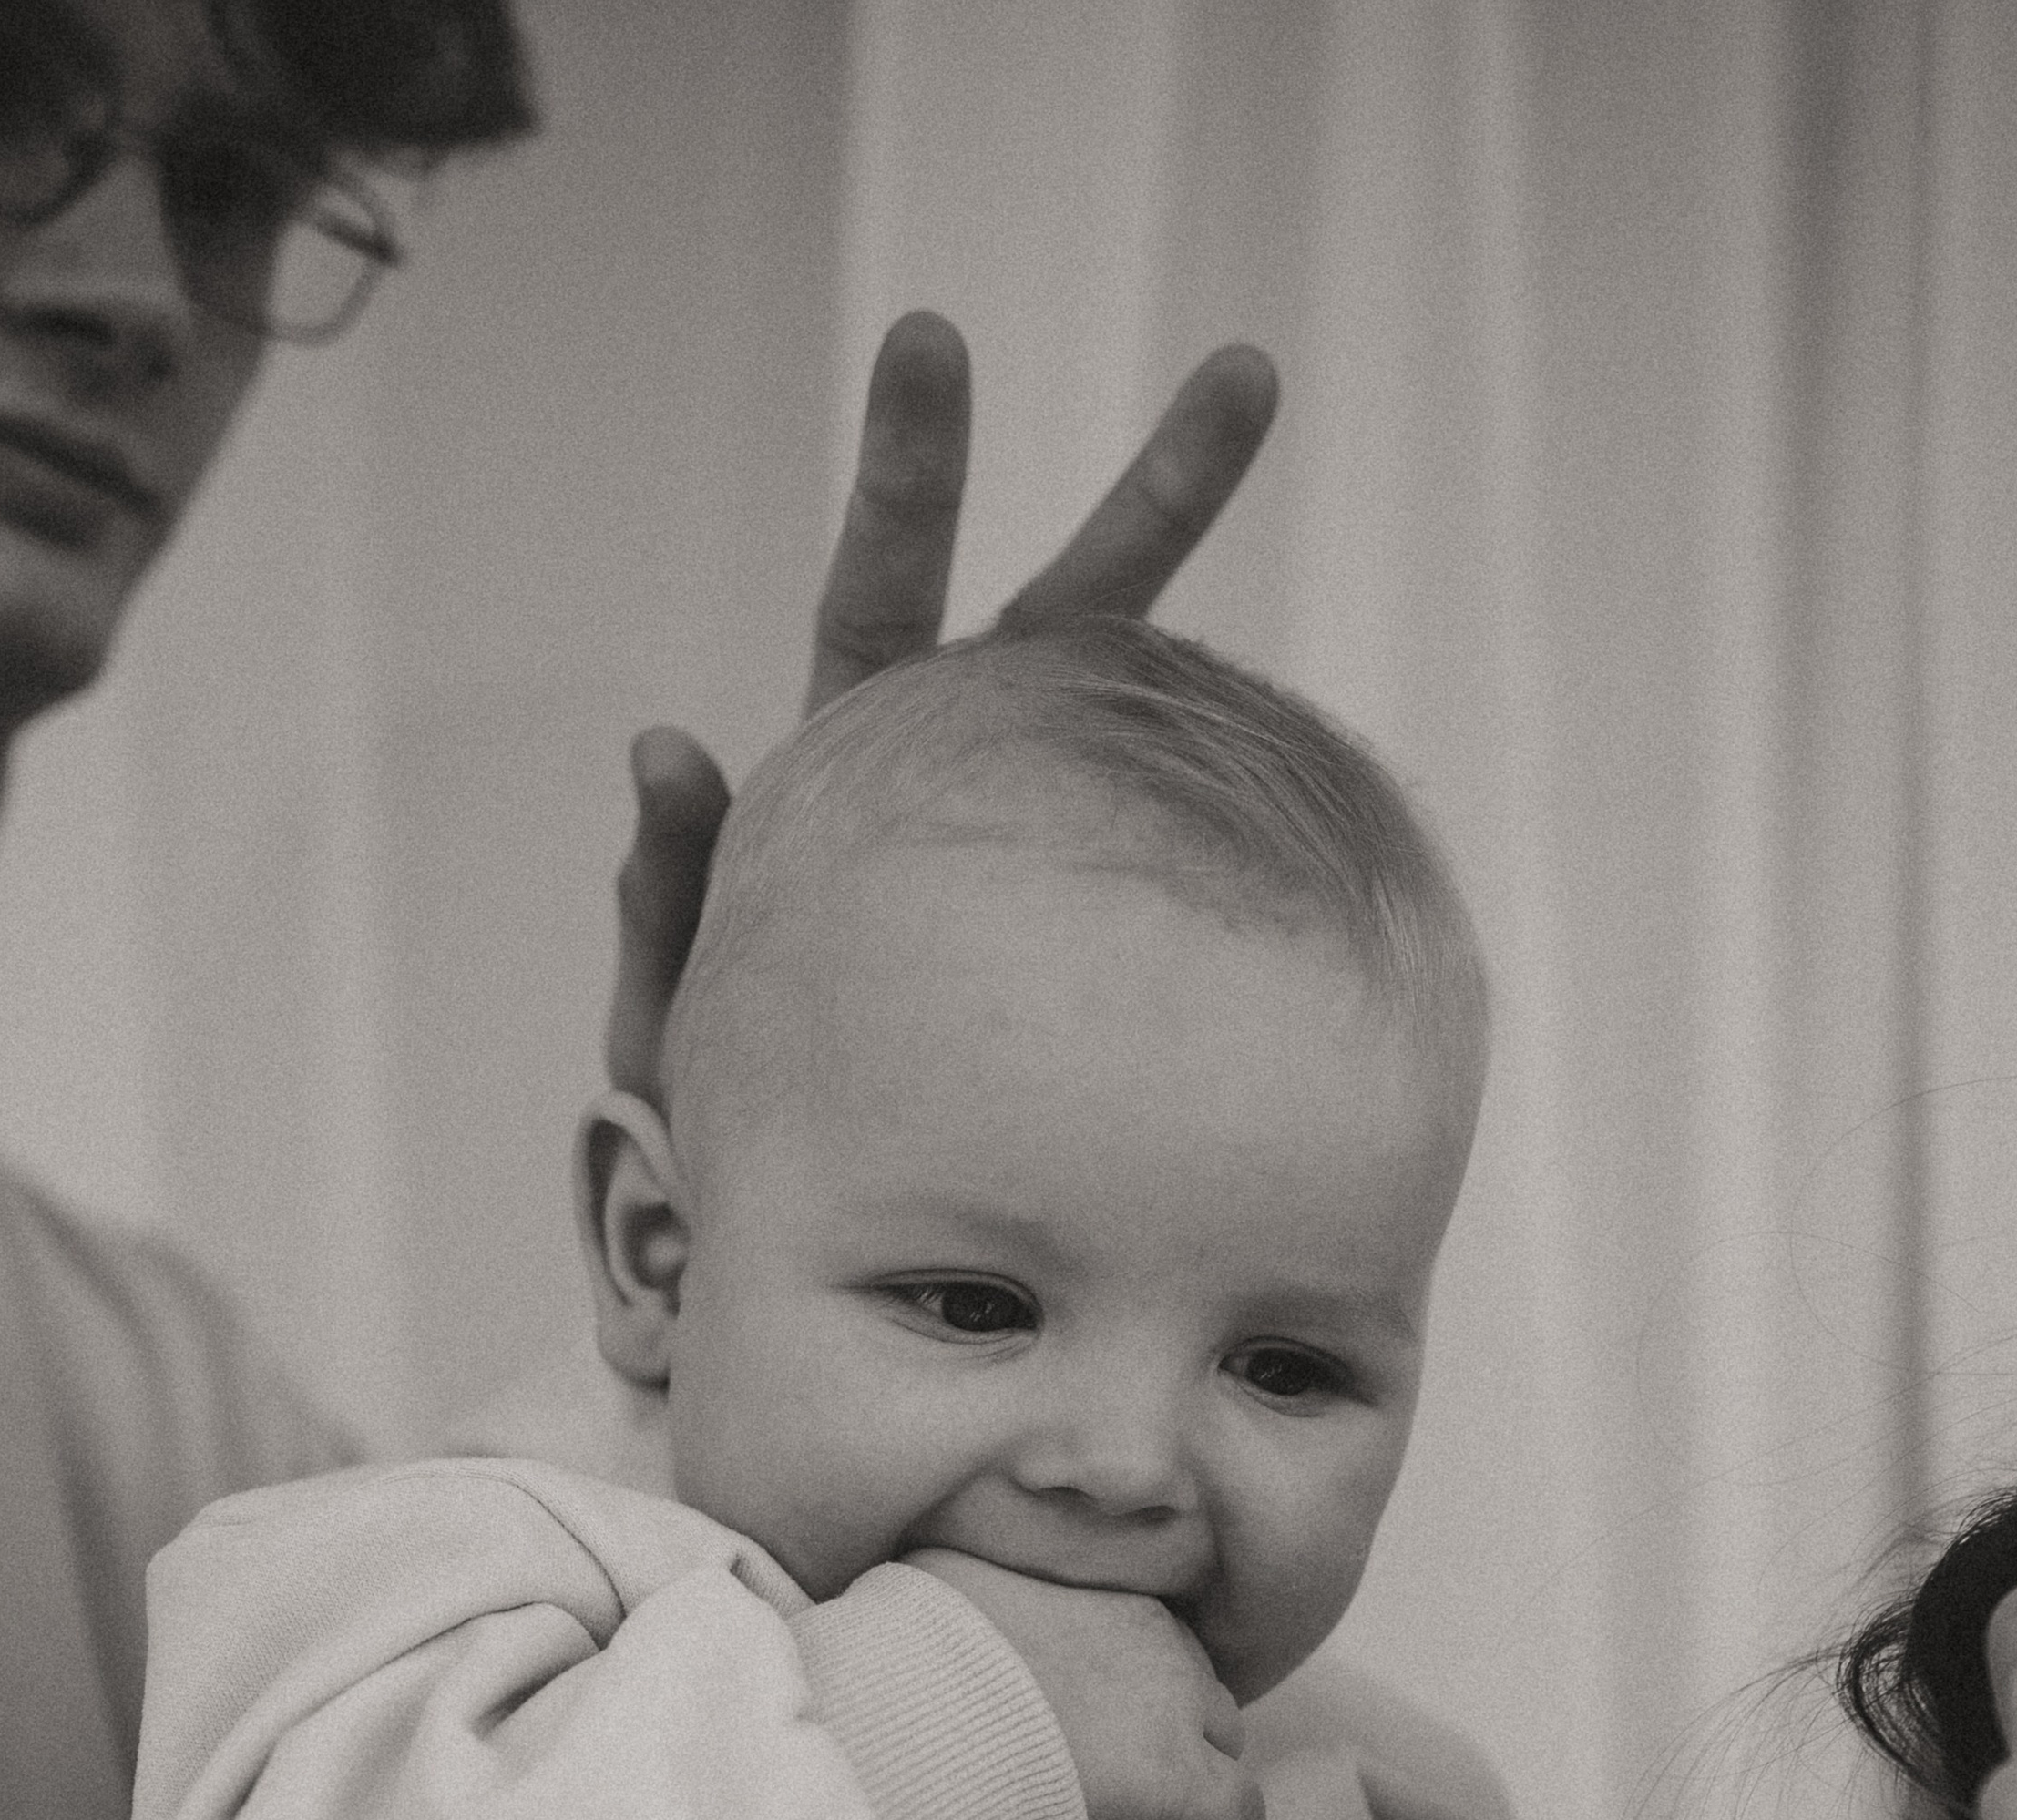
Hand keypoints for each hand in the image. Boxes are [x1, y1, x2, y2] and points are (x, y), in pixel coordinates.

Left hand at [602, 313, 1278, 1100]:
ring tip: (1346, 625)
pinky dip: (1220, 872)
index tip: (941, 340)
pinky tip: (1310, 826)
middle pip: (1056, 625)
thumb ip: (671, 894)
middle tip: (1246, 380)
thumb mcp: (674, 1021)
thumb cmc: (724, 1145)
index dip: (911, 478)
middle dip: (1149, 507)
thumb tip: (671, 742)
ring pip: (1131, 748)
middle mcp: (957, 802)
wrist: (816, 1283)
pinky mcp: (1082, 983)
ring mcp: (1032, 881)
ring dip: (1225, 684)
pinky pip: (1152, 923)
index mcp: (849, 779)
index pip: (883, 600)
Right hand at [906, 1545, 1263, 1819]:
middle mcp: (1150, 1639)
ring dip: (1201, 1764)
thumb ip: (973, 1579)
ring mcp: (1173, 1709)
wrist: (927, 1711)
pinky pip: (1239, 1810)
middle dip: (1175, 1717)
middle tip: (1131, 1760)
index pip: (1145, 1633)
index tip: (1104, 1709)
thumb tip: (955, 1581)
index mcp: (1099, 1594)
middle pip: (1193, 1679)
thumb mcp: (946, 1580)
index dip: (1133, 1676)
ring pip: (1223, 1734)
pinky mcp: (1180, 1781)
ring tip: (1169, 1808)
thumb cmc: (918, 1651)